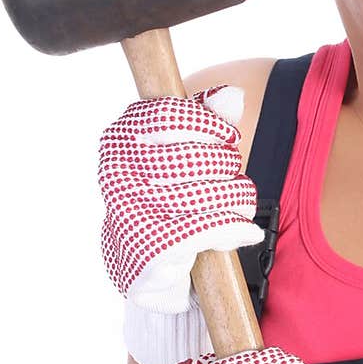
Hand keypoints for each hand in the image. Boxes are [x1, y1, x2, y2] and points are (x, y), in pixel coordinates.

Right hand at [98, 84, 264, 313]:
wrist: (141, 268)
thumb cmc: (163, 199)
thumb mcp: (179, 153)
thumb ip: (205, 120)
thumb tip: (233, 96)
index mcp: (120, 140)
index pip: (170, 115)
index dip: (209, 125)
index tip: (227, 138)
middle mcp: (118, 173)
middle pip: (197, 156)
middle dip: (228, 166)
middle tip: (232, 178)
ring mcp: (131, 211)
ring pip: (210, 193)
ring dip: (238, 200)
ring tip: (240, 205)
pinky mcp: (151, 247)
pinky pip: (209, 228)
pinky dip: (236, 229)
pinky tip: (245, 231)